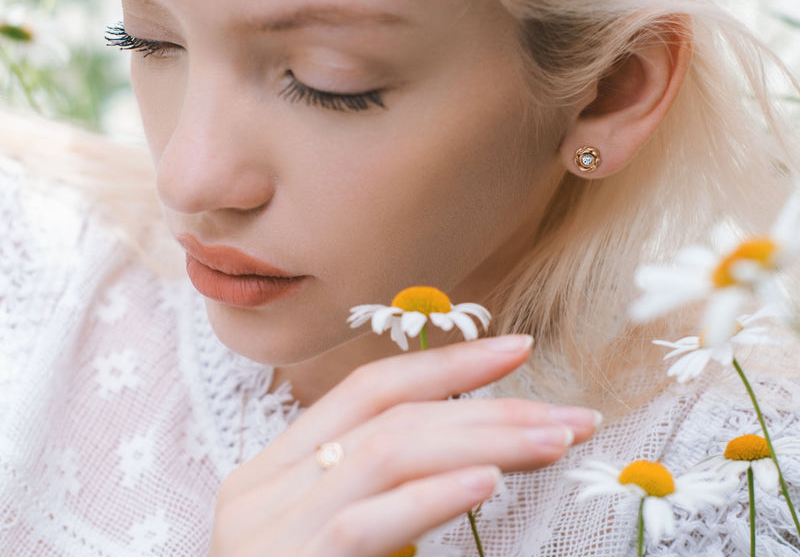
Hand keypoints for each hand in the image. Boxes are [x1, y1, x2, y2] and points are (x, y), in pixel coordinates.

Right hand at [209, 334, 598, 556]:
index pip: (369, 389)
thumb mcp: (328, 543)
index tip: (515, 349)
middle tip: (568, 412)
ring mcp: (270, 529)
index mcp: (277, 470)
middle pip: (391, 415)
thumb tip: (470, 462)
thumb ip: (376, 498)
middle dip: (487, 404)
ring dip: (483, 441)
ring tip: (554, 440)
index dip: (444, 363)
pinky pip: (366, 522)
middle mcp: (266, 487)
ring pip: (388, 452)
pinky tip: (488, 480)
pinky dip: (432, 494)